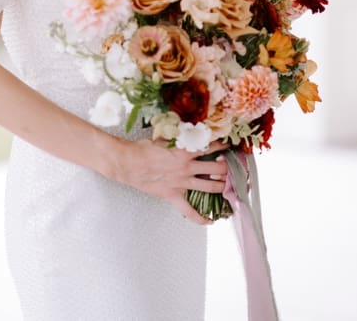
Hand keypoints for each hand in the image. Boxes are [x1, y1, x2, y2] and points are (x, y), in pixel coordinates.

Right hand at [106, 138, 228, 224]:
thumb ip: (176, 139)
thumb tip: (185, 136)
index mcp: (184, 152)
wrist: (125, 163)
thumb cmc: (139, 149)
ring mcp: (181, 183)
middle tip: (231, 168)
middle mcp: (187, 168)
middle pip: (216, 170)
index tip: (227, 146)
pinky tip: (209, 220)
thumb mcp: (160, 139)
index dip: (221, 146)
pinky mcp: (172, 195)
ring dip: (222, 186)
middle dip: (227, 168)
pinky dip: (200, 217)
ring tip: (228, 185)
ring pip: (210, 187)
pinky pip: (189, 210)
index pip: (210, 147)